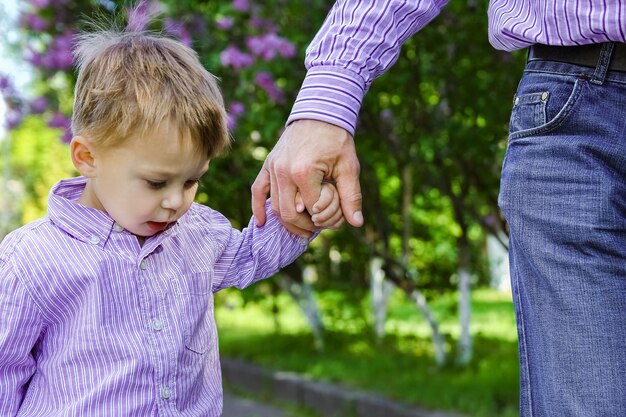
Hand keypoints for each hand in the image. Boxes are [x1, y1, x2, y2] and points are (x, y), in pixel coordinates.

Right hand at [251, 119, 362, 234]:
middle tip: (318, 227)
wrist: (320, 113)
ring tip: (304, 228)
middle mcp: (283, 171)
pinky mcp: (268, 164)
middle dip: (305, 226)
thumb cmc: (337, 140)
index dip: (324, 218)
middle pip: (289, 214)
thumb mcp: (349, 167)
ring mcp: (273, 167)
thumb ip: (351, 196)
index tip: (335, 217)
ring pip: (275, 207)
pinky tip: (261, 223)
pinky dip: (257, 208)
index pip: (311, 210)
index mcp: (304, 172)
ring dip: (289, 222)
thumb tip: (357, 223)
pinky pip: (257, 190)